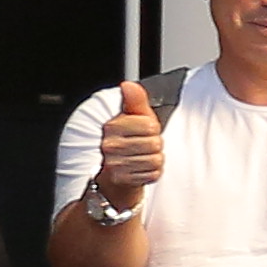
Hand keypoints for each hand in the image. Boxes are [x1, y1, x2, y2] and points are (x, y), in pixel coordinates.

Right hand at [88, 77, 165, 205]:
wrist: (113, 173)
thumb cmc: (126, 141)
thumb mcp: (131, 117)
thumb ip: (134, 101)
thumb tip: (128, 85)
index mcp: (112, 127)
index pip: (150, 126)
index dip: (152, 128)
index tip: (144, 131)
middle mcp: (110, 146)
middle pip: (154, 144)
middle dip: (154, 145)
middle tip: (143, 146)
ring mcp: (115, 164)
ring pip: (155, 159)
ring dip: (154, 159)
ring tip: (141, 157)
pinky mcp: (122, 180)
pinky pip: (154, 174)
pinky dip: (152, 172)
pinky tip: (141, 169)